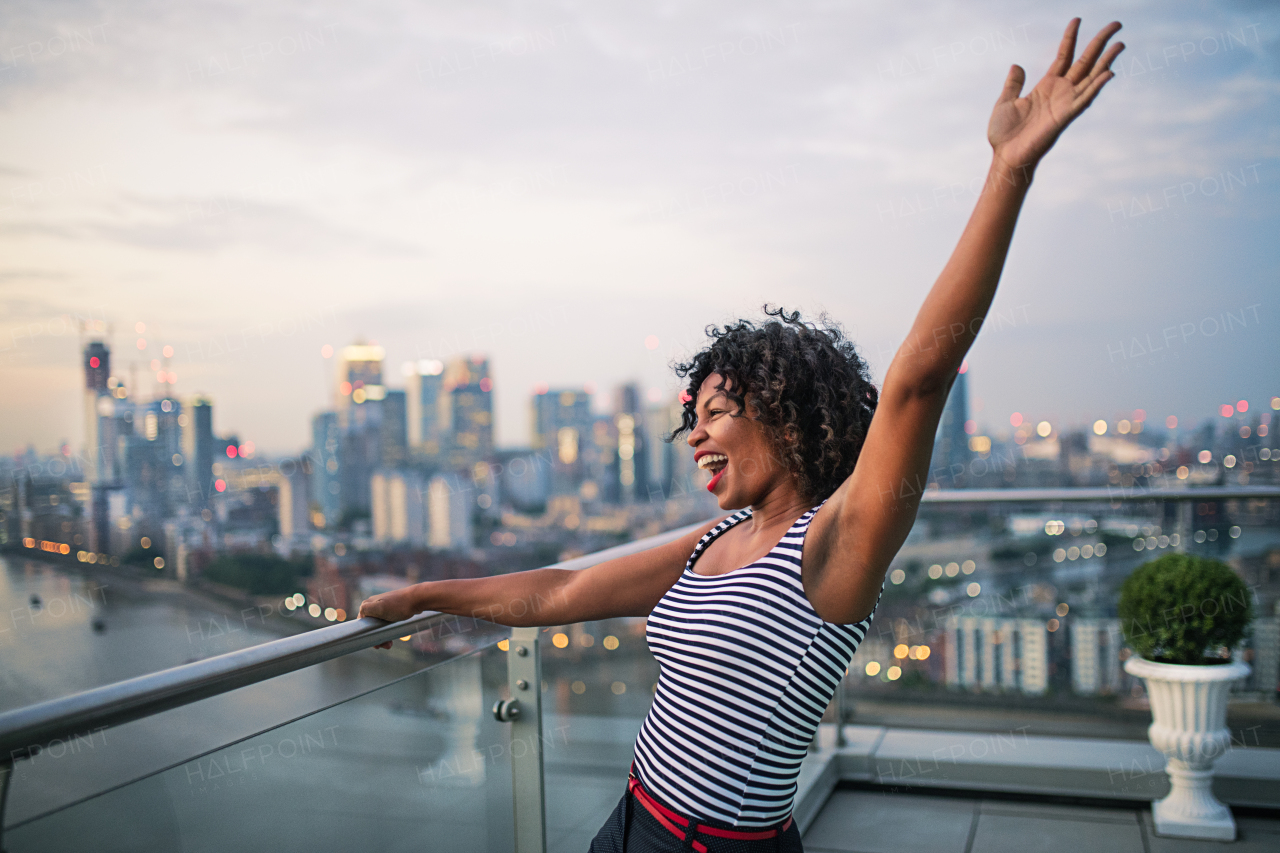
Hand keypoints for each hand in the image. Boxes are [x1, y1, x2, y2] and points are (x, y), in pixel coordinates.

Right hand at [357, 587, 421, 649]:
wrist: (417, 600)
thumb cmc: (398, 606)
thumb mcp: (380, 608)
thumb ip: (366, 610)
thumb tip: (360, 616)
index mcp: (368, 604)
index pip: (362, 624)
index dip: (367, 635)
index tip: (376, 644)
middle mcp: (374, 605)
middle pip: (370, 626)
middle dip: (377, 637)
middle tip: (385, 646)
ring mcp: (383, 608)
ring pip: (379, 626)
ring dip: (383, 637)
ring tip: (389, 645)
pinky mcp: (391, 611)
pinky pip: (387, 624)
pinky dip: (388, 631)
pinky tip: (392, 638)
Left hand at [988, 18, 1123, 172]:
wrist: (1005, 157)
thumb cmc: (1004, 135)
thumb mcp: (1005, 102)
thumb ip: (1013, 84)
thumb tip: (1016, 65)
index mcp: (1046, 86)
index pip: (1063, 56)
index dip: (1070, 37)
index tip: (1077, 19)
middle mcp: (1060, 92)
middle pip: (1085, 61)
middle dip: (1100, 42)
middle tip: (1116, 24)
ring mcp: (1065, 103)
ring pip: (1091, 77)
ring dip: (1107, 60)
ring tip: (1121, 43)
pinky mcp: (1065, 117)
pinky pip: (1084, 99)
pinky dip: (1096, 86)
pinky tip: (1109, 73)